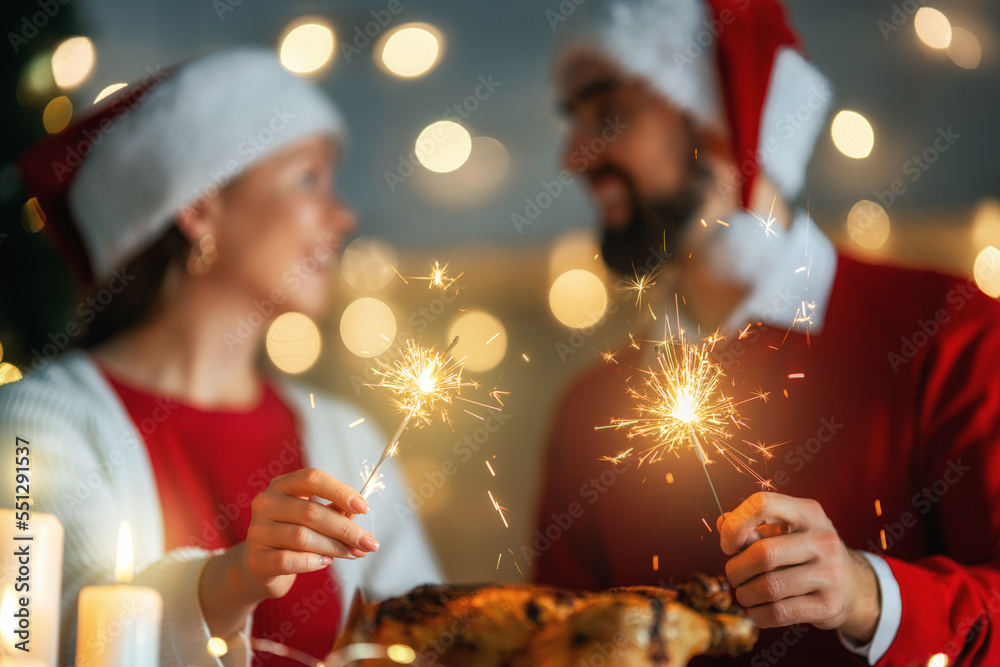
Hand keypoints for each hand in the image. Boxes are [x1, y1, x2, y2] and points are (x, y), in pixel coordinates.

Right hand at [242, 467, 378, 599]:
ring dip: (334, 547)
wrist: (260, 567)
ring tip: (353, 554)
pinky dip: (311, 561)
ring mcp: (257, 531)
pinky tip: (326, 562)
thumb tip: (358, 517)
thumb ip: (333, 512)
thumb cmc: (293, 536)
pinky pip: (287, 560)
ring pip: (302, 536)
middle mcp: (266, 503)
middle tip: (369, 544)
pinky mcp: (255, 559)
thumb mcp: (312, 518)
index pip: (312, 478)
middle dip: (346, 529)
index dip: (340, 491)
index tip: (364, 508)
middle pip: (311, 511)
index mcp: (282, 485)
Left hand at [717, 492, 879, 642]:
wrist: (852, 585)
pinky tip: (756, 611)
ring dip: (745, 595)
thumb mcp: (785, 531)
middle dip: (736, 569)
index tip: (728, 545)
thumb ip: (753, 527)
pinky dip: (758, 615)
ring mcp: (830, 573)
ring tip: (745, 594)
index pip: (763, 504)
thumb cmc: (805, 552)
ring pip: (769, 587)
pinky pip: (779, 612)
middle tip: (734, 576)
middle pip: (763, 553)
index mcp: (808, 512)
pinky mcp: (829, 605)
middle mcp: (823, 539)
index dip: (736, 525)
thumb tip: (722, 522)